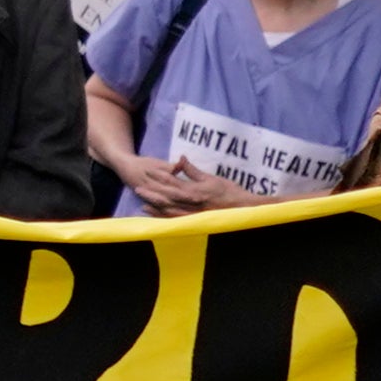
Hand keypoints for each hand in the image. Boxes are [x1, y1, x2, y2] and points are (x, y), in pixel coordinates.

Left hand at [122, 158, 240, 213]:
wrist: (243, 208)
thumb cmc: (229, 191)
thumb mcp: (211, 178)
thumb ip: (193, 171)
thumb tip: (180, 159)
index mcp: (194, 191)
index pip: (172, 184)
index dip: (158, 179)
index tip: (146, 175)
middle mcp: (191, 203)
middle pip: (166, 198)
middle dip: (151, 193)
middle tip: (137, 188)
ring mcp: (192, 214)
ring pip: (169, 210)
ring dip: (154, 205)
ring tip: (142, 202)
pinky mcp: (194, 221)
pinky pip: (175, 219)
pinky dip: (163, 216)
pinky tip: (154, 214)